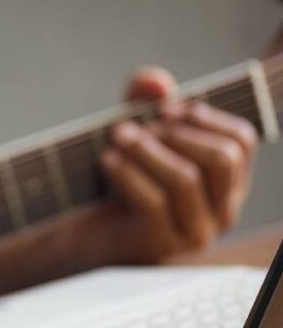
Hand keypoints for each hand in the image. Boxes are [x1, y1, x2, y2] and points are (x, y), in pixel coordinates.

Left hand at [93, 67, 257, 262]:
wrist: (86, 236)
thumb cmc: (119, 183)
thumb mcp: (136, 136)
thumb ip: (145, 103)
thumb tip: (156, 82)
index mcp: (228, 183)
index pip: (242, 141)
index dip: (204, 116)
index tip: (164, 108)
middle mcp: (222, 210)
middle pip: (222, 158)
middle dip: (177, 133)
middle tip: (135, 126)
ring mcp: (196, 232)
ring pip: (186, 179)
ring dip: (147, 149)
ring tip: (117, 136)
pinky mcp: (163, 244)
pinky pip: (153, 202)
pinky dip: (128, 173)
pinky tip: (106, 160)